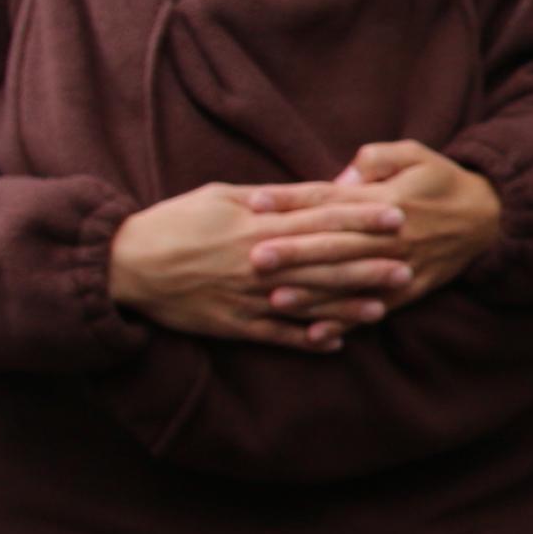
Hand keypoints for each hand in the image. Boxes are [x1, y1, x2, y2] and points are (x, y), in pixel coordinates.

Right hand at [109, 182, 407, 350]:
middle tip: (409, 263)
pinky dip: (306, 340)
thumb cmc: (175, 222)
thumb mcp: (220, 196)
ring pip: (306, 304)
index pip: (320, 220)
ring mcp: (246, 297)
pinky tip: (336, 343)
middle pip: (322, 264)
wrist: (124, 265)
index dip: (361, 219)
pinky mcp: (233, 325)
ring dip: (346, 307)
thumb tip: (314, 191)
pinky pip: (276, 336)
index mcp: (255, 226)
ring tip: (383, 307)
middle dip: (367, 264)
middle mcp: (256, 263)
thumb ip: (270, 197)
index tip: (397, 215)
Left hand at [269, 141, 501, 309]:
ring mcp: (400, 266)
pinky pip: (373, 309)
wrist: (491, 217)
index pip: (330, 198)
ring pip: (350, 282)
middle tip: (254, 258)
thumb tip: (342, 178)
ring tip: (275, 299)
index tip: (255, 202)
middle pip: (335, 244)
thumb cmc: (442, 180)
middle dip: (294, 252)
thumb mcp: (414, 153)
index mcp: (386, 199)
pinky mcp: (409, 290)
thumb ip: (375, 158)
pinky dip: (346, 324)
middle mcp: (390, 236)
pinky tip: (317, 335)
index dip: (292, 199)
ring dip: (313, 294)